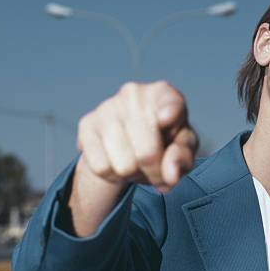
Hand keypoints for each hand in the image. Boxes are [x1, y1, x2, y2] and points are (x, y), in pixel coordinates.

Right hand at [76, 80, 198, 192]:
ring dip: (133, 175)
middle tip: (156, 169)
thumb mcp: (182, 148)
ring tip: (136, 162)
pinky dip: (113, 175)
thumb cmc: (164, 140)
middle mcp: (133, 94)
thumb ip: (182, 159)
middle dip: (154, 172)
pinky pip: (102, 168)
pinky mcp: (87, 125)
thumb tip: (170, 176)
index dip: (170, 112)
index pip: (169, 103)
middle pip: (147, 154)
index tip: (167, 118)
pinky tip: (118, 162)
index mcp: (163, 94)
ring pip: (124, 166)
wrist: (129, 140)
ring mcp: (107, 108)